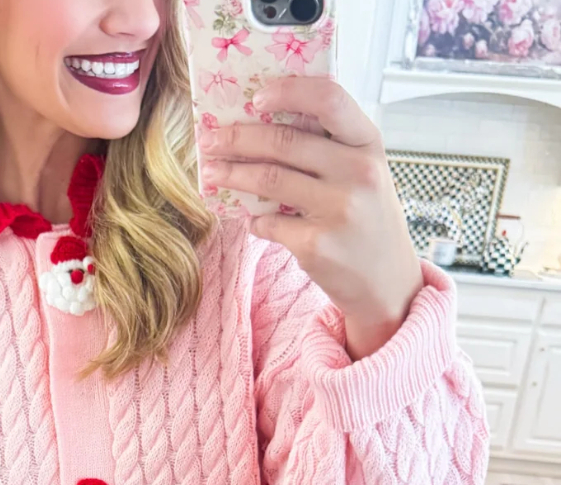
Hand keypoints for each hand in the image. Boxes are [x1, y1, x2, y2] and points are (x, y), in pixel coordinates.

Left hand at [201, 77, 424, 360]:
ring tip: (211, 171)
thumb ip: (329, 148)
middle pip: (283, 142)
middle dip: (237, 138)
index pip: (329, 99)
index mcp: (368, 143)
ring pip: (268, 180)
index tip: (255, 98)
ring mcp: (338, 209)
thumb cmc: (367, 217)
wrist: (386, 280)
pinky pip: (269, 224)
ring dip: (231, 174)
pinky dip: (253, 220)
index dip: (288, 91)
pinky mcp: (317, 245)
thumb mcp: (364, 173)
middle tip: (210, 138)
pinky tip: (249, 219)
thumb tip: (261, 125)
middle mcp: (358, 172)